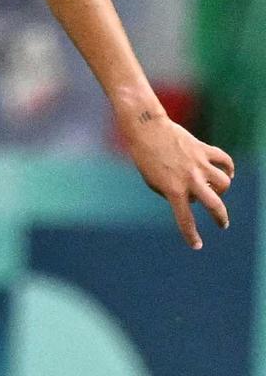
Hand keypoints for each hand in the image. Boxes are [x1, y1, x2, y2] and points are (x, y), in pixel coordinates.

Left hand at [117, 111, 234, 250]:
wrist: (146, 130)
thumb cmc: (146, 158)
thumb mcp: (154, 182)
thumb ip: (173, 193)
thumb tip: (194, 199)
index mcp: (172, 190)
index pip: (184, 219)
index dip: (191, 235)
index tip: (197, 246)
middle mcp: (189, 179)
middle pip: (214, 204)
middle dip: (220, 218)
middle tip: (223, 225)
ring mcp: (199, 164)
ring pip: (224, 182)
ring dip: (222, 189)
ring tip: (215, 189)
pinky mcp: (204, 150)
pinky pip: (225, 161)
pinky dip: (229, 168)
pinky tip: (227, 172)